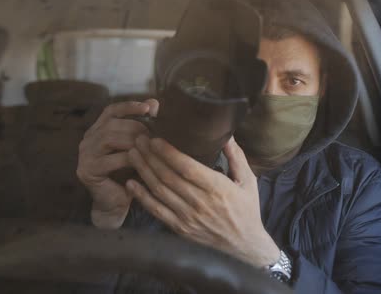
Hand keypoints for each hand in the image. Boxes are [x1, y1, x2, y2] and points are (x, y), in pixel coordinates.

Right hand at [77, 99, 158, 228]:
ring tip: (149, 148)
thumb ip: (144, 126)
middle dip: (136, 127)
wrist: (115, 203)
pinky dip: (129, 159)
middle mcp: (87, 140)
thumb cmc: (128, 173)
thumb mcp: (138, 148)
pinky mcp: (87, 171)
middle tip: (153, 137)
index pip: (111, 111)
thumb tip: (154, 103)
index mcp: (98, 130)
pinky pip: (111, 160)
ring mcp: (84, 155)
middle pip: (112, 124)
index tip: (149, 107)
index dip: (129, 106)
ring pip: (109, 138)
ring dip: (133, 141)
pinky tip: (142, 162)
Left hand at [125, 136, 279, 266]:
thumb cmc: (247, 210)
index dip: (168, 152)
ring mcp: (188, 217)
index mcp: (218, 188)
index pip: (187, 167)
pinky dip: (142, 197)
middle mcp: (200, 203)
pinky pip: (156, 211)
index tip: (155, 139)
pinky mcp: (180, 228)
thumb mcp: (248, 181)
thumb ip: (237, 157)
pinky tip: (132, 184)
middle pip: (168, 176)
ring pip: (159, 190)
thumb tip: (226, 135)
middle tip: (138, 140)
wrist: (244, 246)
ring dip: (143, 171)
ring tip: (133, 154)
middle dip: (150, 156)